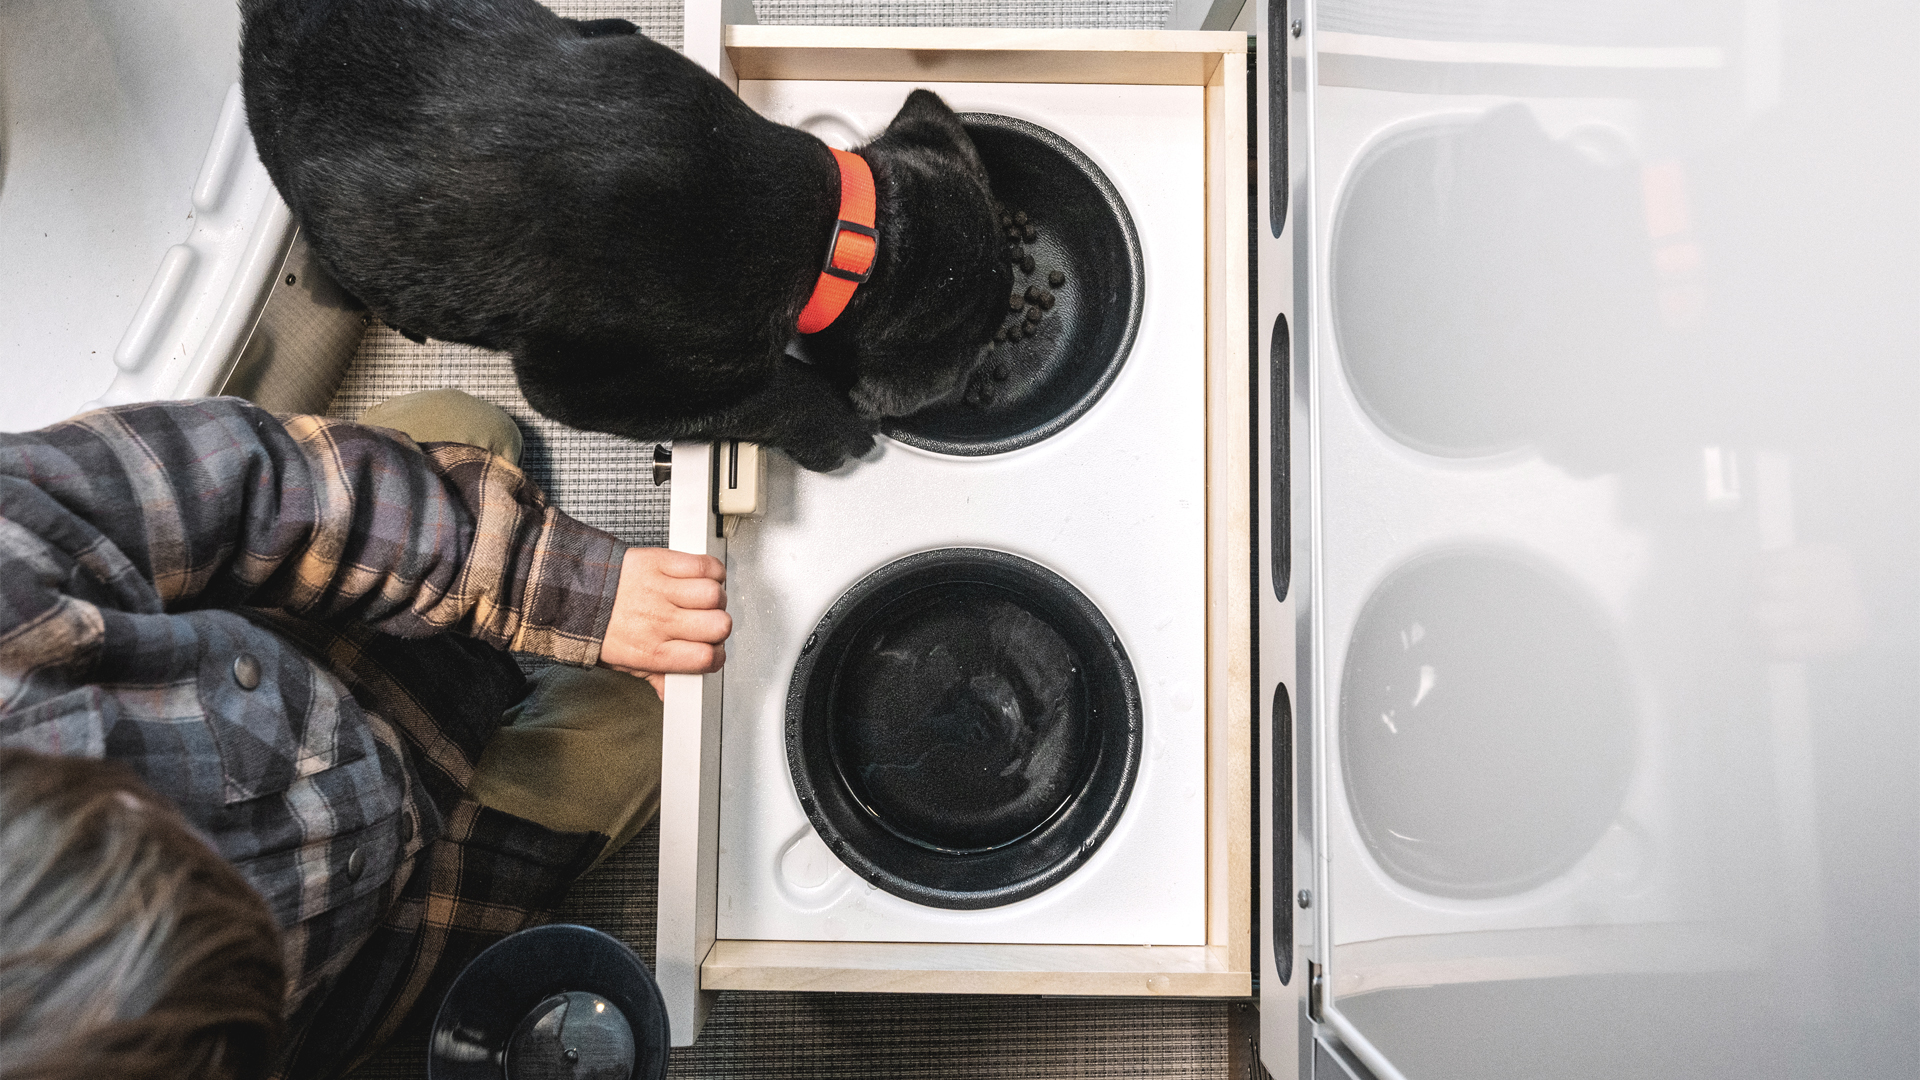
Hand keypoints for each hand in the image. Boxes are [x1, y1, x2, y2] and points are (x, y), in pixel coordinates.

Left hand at [599, 547, 730, 694]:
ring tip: (703, 601)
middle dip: (718, 628)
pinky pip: (703, 565)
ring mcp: (661, 590)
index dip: (716, 656)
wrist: (571, 592)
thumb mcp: (623, 663)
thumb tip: (672, 691)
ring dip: (715, 598)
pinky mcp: (660, 562)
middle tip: (707, 626)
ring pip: (713, 594)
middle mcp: (660, 620)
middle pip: (718, 625)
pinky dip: (711, 571)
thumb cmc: (596, 627)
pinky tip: (701, 578)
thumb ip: (653, 676)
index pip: (706, 657)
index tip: (711, 652)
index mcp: (652, 650)